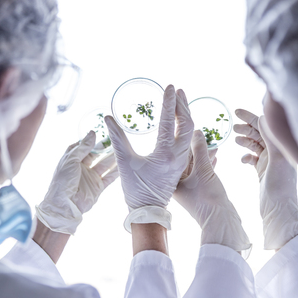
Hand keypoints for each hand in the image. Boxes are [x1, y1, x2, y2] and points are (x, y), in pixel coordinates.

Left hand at [35, 131, 118, 234]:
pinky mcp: (98, 186)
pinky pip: (109, 177)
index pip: (84, 146)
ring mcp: (91, 176)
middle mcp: (82, 166)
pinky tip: (125, 165)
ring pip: (105, 164)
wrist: (64, 206)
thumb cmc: (62, 181)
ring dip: (113, 157)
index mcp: (73, 159)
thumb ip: (83, 147)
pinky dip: (117, 171)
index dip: (93, 140)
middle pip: (97, 154)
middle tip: (117, 139)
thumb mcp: (71, 160)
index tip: (104, 131)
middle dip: (106, 148)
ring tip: (124, 149)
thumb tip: (92, 133)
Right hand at [105, 85, 193, 229]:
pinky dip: (185, 126)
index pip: (170, 121)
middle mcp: (178, 155)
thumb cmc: (135, 188)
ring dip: (185, 114)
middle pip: (187, 123)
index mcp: (165, 153)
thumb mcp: (125, 162)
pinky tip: (180, 121)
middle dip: (182, 105)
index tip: (168, 86)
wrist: (148, 211)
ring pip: (190, 131)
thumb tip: (108, 117)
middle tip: (176, 90)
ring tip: (179, 100)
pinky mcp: (181, 164)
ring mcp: (182, 160)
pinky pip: (188, 140)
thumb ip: (118, 138)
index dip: (168, 101)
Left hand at [173, 129, 250, 252]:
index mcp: (171, 181)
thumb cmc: (207, 198)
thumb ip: (200, 150)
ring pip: (195, 167)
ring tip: (213, 144)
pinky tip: (215, 156)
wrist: (220, 221)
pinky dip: (208, 165)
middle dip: (195, 148)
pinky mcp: (199, 192)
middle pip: (184, 161)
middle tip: (201, 133)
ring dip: (204, 155)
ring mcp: (188, 189)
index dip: (182, 142)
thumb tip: (197, 132)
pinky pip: (202, 174)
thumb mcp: (203, 170)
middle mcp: (177, 185)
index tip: (188, 130)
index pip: (175, 156)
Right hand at [234, 109, 297, 249]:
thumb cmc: (280, 186)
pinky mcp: (262, 171)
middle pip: (259, 134)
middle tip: (232, 127)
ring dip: (245, 140)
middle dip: (246, 128)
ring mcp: (269, 161)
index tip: (235, 112)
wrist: (278, 210)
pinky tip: (242, 160)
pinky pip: (252, 158)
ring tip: (235, 140)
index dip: (250, 117)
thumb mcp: (275, 159)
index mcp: (280, 147)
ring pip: (255, 145)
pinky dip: (246, 156)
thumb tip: (263, 118)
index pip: (264, 126)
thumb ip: (271, 138)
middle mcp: (276, 152)